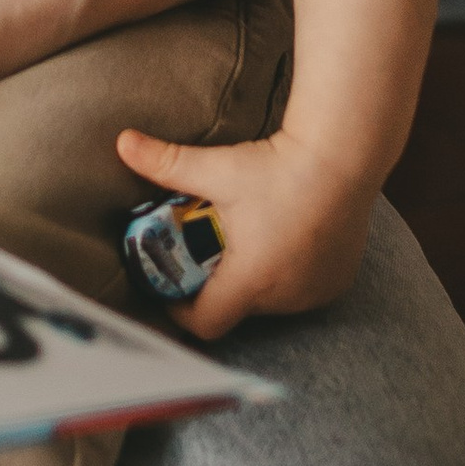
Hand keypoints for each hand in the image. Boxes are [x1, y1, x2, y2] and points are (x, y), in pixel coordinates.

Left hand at [113, 123, 379, 343]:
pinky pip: (302, 292)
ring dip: (253, 284)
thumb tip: (122, 142)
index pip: (204, 323)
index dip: (180, 311)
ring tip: (242, 248)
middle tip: (205, 254)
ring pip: (271, 302)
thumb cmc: (278, 167)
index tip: (170, 287)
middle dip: (217, 288)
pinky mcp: (338, 282)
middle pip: (237, 309)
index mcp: (250, 279)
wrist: (342, 156)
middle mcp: (285, 296)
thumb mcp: (217, 168)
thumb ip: (166, 163)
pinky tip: (279, 248)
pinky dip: (286, 278)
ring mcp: (315, 292)